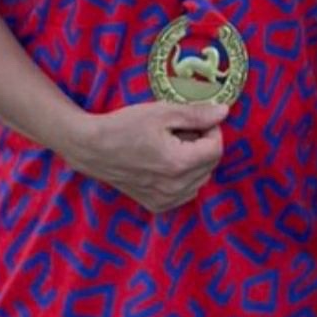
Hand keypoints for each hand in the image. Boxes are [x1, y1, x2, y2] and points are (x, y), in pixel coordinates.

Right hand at [65, 99, 227, 212]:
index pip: (216, 148)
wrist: (92, 149)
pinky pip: (186, 192)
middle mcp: (176, 188)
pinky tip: (165, 163)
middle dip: (203, 145)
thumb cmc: (125, 126)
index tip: (196, 121)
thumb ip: (197, 115)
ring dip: (195, 162)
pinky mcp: (157, 205)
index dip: (212, 130)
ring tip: (172, 146)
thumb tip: (224, 112)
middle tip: (181, 131)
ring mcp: (166, 200)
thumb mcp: (163, 112)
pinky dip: (184, 178)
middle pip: (210, 165)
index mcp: (179, 164)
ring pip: (200, 179)